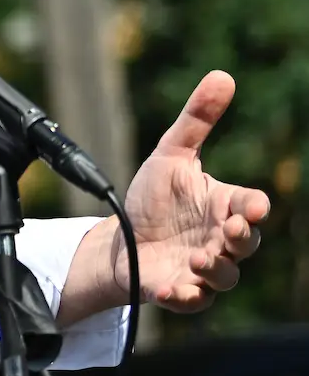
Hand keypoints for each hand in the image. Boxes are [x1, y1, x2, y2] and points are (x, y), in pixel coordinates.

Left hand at [70, 70, 271, 318]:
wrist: (122, 236)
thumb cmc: (155, 198)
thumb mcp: (171, 154)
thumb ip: (197, 120)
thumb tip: (222, 76)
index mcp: (224, 206)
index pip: (250, 207)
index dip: (253, 207)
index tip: (250, 206)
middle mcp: (221, 239)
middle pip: (246, 244)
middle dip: (242, 238)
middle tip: (230, 229)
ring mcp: (204, 268)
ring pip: (226, 276)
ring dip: (216, 270)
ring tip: (197, 259)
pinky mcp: (181, 290)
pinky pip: (193, 300)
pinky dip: (185, 296)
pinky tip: (171, 288)